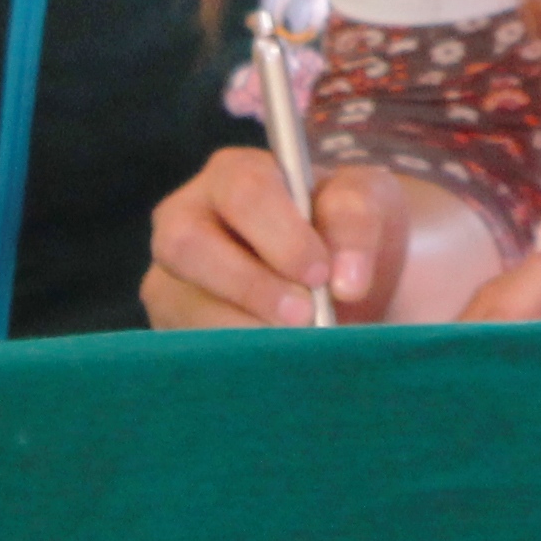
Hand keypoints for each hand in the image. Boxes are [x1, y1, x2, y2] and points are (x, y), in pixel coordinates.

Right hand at [141, 154, 502, 329]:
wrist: (337, 284)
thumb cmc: (345, 230)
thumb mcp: (368, 203)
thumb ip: (359, 219)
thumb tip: (345, 281)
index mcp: (236, 174)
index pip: (244, 191)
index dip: (281, 235)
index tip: (320, 274)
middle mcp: (187, 218)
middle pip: (188, 244)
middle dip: (250, 285)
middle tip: (305, 316)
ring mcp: (172, 276)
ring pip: (182, 303)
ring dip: (242, 328)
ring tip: (295, 344)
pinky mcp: (172, 327)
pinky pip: (185, 348)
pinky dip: (233, 360)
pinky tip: (274, 365)